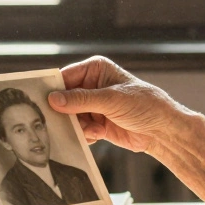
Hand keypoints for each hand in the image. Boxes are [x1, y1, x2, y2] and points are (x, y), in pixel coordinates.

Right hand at [48, 55, 189, 152]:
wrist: (162, 130)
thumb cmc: (144, 105)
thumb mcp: (111, 100)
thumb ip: (81, 100)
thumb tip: (54, 99)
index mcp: (94, 69)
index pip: (64, 77)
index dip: (52, 90)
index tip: (41, 103)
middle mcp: (90, 86)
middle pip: (63, 100)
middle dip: (65, 113)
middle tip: (66, 123)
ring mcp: (92, 106)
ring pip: (69, 118)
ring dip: (78, 127)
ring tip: (94, 130)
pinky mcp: (95, 123)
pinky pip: (78, 130)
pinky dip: (84, 135)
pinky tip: (99, 134)